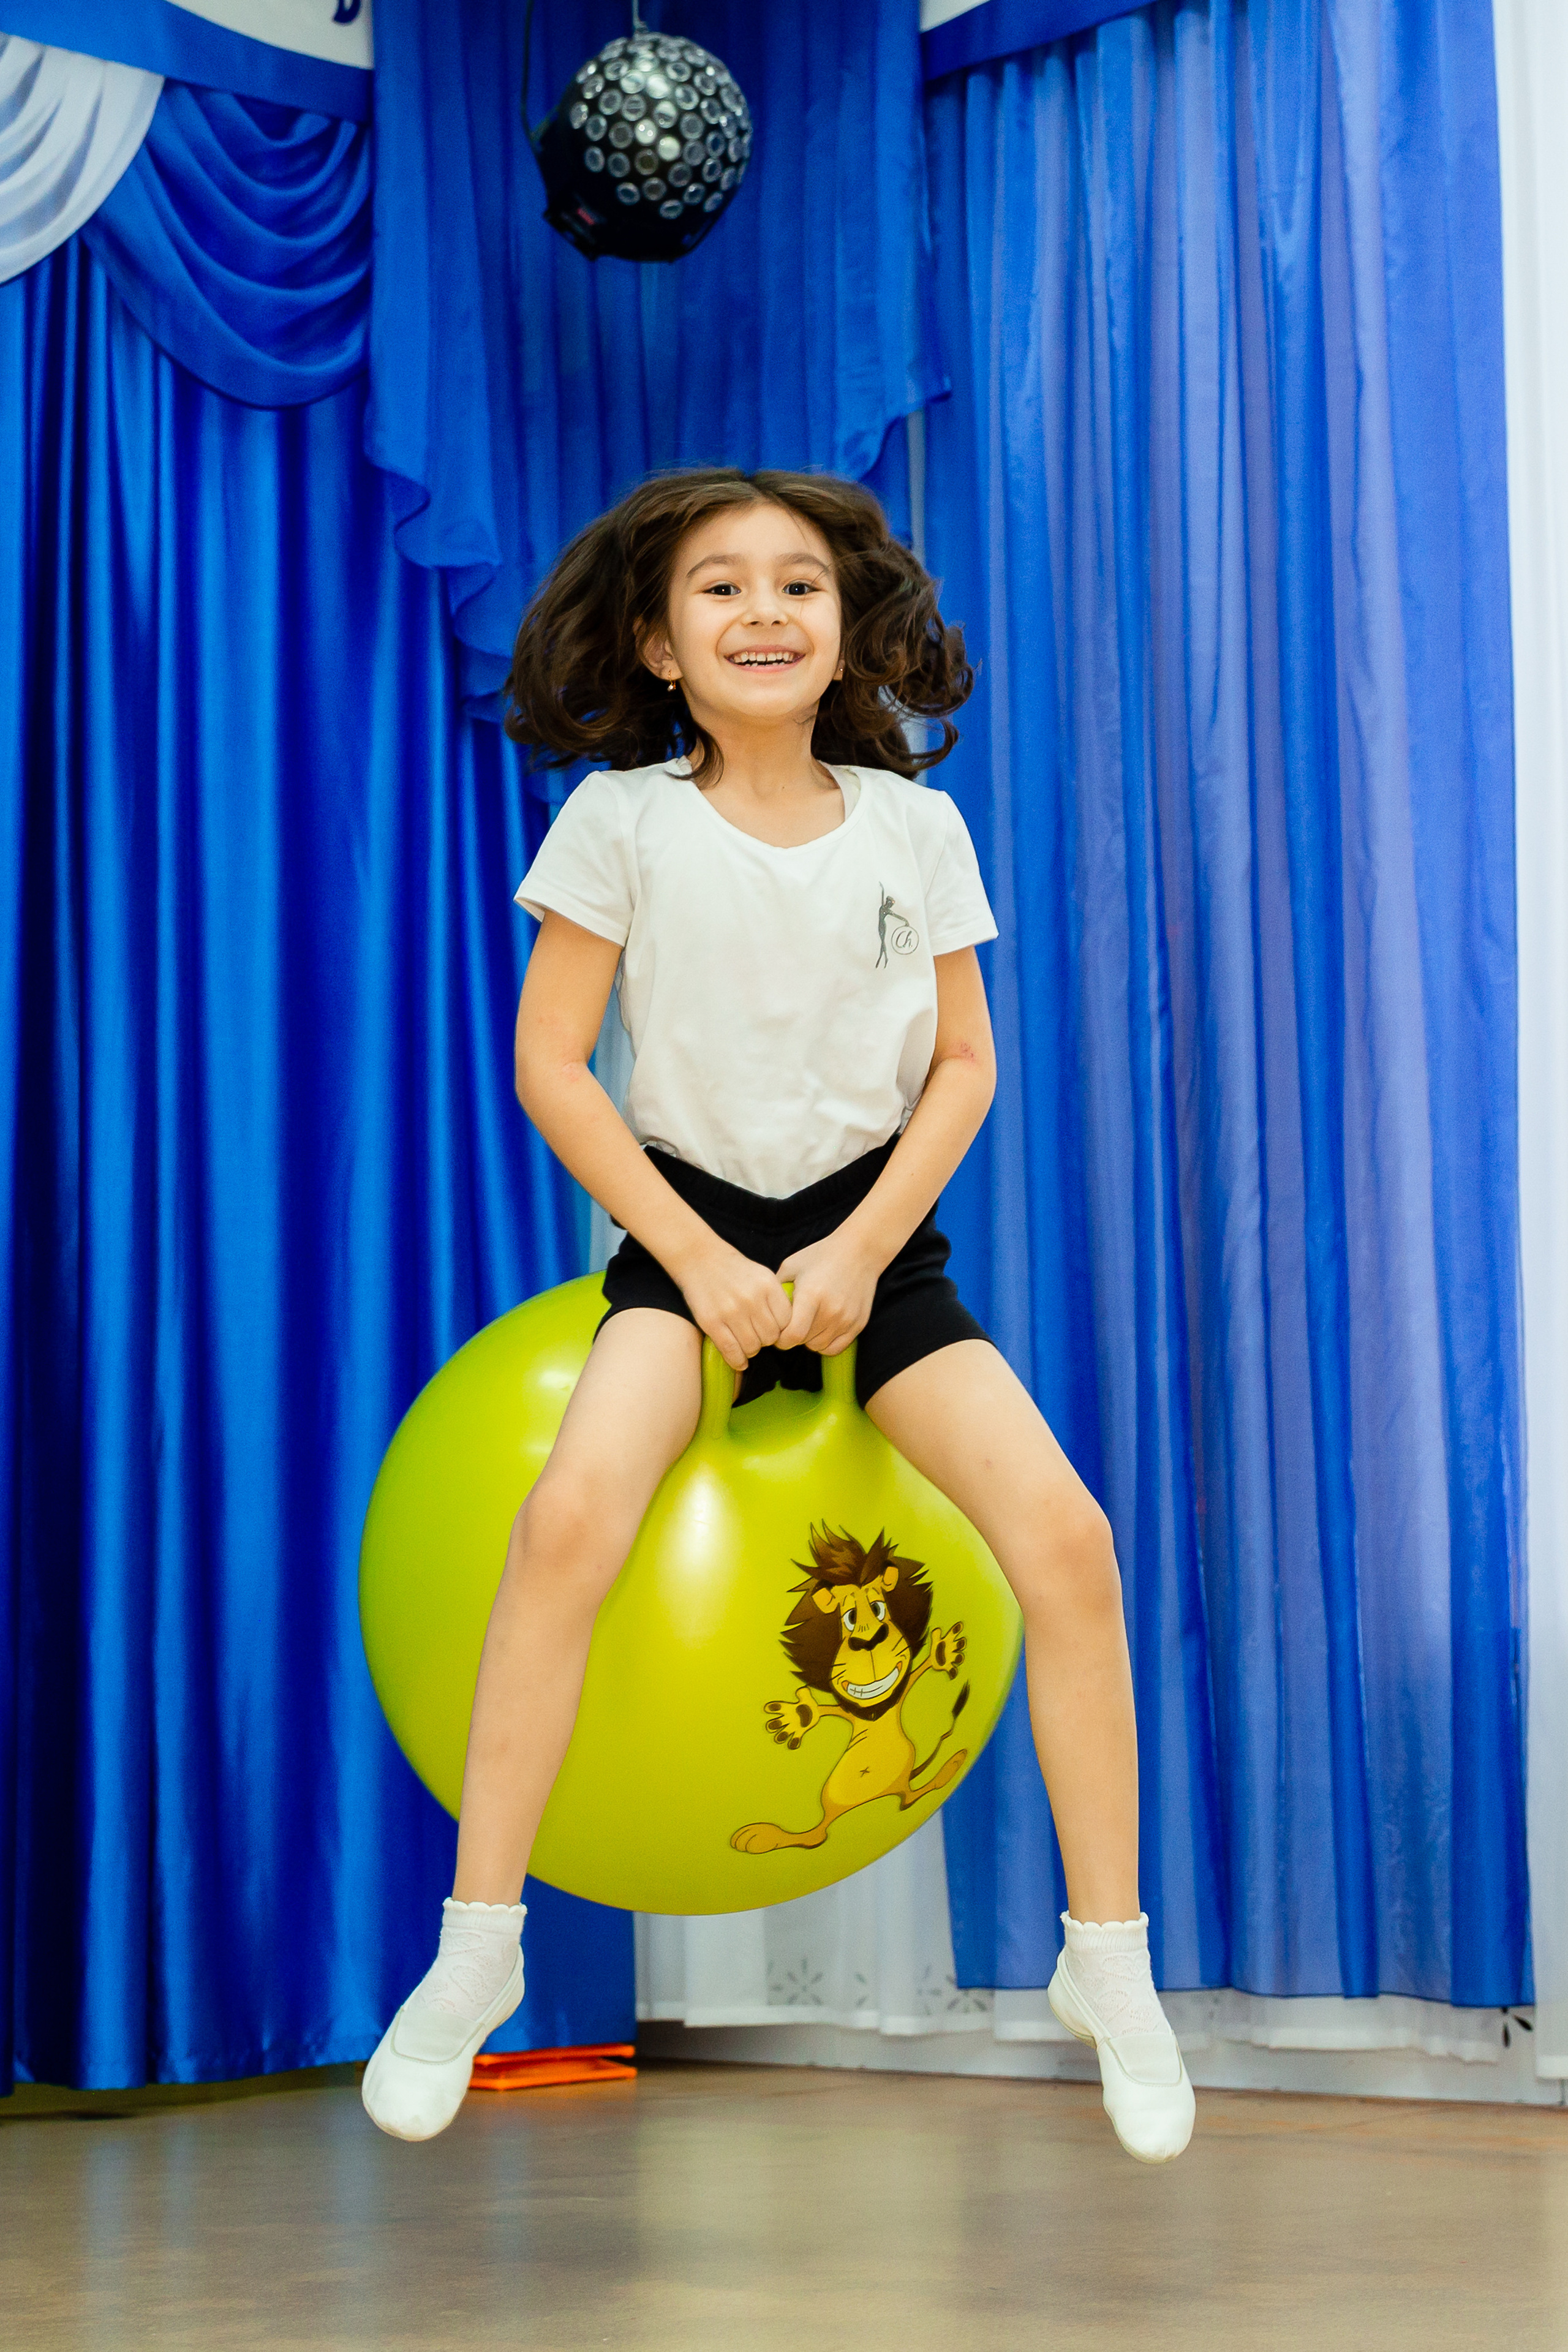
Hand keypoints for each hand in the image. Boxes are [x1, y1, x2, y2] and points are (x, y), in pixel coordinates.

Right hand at [674, 1239, 790, 1371]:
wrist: (700, 1258)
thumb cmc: (733, 1269)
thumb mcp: (762, 1275)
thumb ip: (775, 1298)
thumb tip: (787, 1328)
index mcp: (768, 1285)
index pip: (787, 1321)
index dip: (781, 1329)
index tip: (773, 1328)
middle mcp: (751, 1299)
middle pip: (770, 1337)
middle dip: (765, 1340)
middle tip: (757, 1335)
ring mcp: (731, 1311)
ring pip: (753, 1347)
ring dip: (751, 1350)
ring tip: (746, 1342)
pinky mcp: (712, 1322)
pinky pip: (731, 1351)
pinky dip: (737, 1361)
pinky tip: (739, 1361)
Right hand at [763, 1689, 822, 1748]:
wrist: (816, 1712)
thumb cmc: (808, 1703)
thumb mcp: (806, 1697)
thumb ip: (804, 1694)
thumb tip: (801, 1690)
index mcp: (788, 1708)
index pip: (779, 1707)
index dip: (773, 1708)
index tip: (767, 1708)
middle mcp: (788, 1718)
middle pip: (777, 1723)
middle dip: (773, 1724)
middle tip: (771, 1726)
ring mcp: (793, 1726)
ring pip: (784, 1733)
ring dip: (781, 1735)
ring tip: (781, 1737)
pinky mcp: (800, 1732)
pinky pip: (795, 1739)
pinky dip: (793, 1742)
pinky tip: (794, 1743)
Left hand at [775, 1227, 881, 1355]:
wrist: (860, 1251)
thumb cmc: (822, 1255)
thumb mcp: (792, 1265)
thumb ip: (775, 1289)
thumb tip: (761, 1309)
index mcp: (811, 1295)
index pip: (792, 1335)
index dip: (780, 1339)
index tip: (777, 1333)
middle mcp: (831, 1310)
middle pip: (804, 1342)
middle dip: (793, 1337)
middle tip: (791, 1324)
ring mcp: (846, 1319)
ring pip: (818, 1346)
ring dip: (809, 1339)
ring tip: (807, 1323)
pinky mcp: (858, 1324)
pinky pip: (835, 1347)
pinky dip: (825, 1343)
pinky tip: (821, 1329)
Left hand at [928, 1622, 966, 1676]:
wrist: (934, 1661)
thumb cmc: (937, 1648)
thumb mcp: (935, 1641)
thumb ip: (935, 1635)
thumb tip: (937, 1629)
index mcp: (948, 1640)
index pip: (953, 1633)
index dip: (957, 1629)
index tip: (960, 1624)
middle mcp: (952, 1648)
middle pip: (959, 1644)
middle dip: (962, 1643)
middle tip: (963, 1641)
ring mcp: (951, 1657)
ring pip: (958, 1657)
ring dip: (959, 1657)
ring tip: (959, 1656)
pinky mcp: (948, 1666)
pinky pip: (952, 1670)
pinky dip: (953, 1672)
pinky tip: (952, 1674)